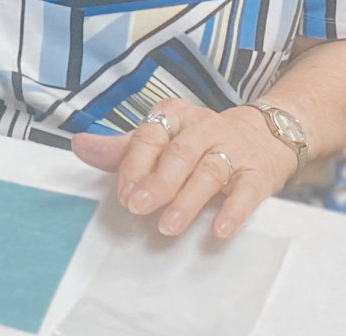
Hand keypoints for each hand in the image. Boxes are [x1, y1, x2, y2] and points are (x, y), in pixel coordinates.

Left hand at [70, 100, 297, 239]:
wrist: (265, 136)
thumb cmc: (199, 142)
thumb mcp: (162, 139)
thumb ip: (122, 149)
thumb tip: (80, 146)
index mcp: (174, 116)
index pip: (150, 137)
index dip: (134, 165)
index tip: (123, 193)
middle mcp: (203, 128)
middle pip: (178, 154)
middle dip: (157, 182)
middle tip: (138, 207)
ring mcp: (233, 149)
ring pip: (209, 172)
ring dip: (188, 199)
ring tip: (169, 226)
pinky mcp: (258, 173)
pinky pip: (246, 191)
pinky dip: (233, 210)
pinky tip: (219, 229)